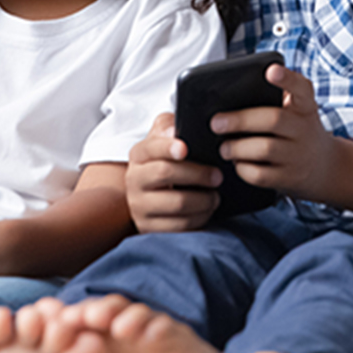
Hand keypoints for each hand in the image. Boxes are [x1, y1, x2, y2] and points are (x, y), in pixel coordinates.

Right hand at [125, 112, 222, 231]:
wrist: (150, 195)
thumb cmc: (165, 163)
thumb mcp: (163, 140)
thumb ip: (168, 126)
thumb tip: (175, 128)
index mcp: (138, 155)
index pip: (151, 147)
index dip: (168, 147)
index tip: (185, 148)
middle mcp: (134, 180)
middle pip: (166, 173)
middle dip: (198, 174)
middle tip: (218, 176)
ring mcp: (140, 205)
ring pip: (177, 203)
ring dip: (203, 199)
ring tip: (215, 196)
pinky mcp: (149, 227)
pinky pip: (179, 225)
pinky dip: (199, 218)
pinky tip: (207, 210)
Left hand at [212, 63, 339, 203]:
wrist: (327, 167)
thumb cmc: (299, 131)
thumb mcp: (298, 111)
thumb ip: (276, 97)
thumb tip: (235, 89)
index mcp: (305, 107)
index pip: (301, 88)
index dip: (286, 78)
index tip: (270, 70)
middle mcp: (304, 129)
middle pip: (273, 120)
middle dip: (240, 120)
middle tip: (216, 123)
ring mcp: (299, 155)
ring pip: (265, 149)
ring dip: (237, 148)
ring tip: (224, 147)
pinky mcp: (290, 178)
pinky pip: (262, 175)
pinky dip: (243, 168)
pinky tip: (237, 163)